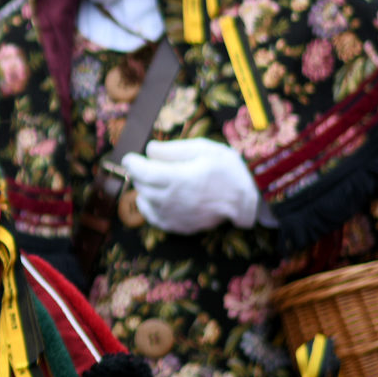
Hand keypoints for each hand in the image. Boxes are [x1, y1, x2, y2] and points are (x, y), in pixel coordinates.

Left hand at [120, 138, 261, 234]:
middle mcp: (174, 200)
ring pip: (145, 201)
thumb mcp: (206, 150)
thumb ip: (175, 149)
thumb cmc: (228, 171)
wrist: (248, 202)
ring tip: (153, 179)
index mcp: (180, 178)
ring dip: (143, 188)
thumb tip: (149, 150)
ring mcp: (175, 216)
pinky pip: (153, 218)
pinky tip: (152, 198)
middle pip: (142, 186)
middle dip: (139, 173)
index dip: (132, 163)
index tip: (129, 157)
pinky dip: (147, 206)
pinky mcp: (179, 227)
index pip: (143, 171)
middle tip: (145, 165)